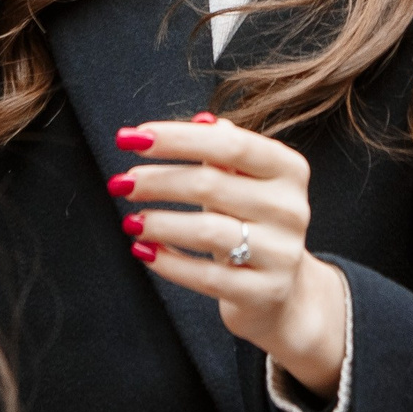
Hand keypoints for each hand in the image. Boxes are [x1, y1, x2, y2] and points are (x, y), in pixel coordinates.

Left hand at [112, 114, 348, 395]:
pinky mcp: (264, 292)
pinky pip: (207, 276)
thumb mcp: (244, 182)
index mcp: (288, 170)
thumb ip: (223, 150)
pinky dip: (169, 263)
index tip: (132, 138)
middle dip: (158, 181)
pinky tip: (144, 251)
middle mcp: (290, 209)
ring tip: (131, 221)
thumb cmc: (252, 223)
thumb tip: (201, 119)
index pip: (230, 144)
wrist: (283, 291)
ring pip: (207, 232)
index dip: (177, 139)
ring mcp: (281, 253)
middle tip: (122, 182)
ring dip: (159, 223)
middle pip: (211, 185)